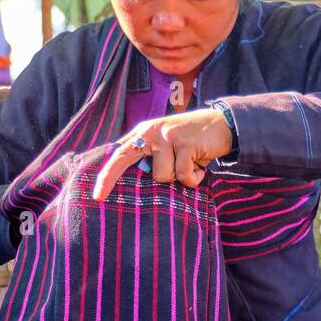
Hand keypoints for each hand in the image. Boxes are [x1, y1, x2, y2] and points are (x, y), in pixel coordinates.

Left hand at [93, 107, 232, 201]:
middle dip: (122, 178)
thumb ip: (150, 155)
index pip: (119, 154)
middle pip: (129, 161)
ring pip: (163, 176)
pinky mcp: (185, 143)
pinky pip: (183, 175)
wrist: (222, 125)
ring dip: (180, 177)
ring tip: (189, 164)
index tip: (97, 195)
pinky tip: (200, 165)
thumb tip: (133, 180)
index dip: (106, 175)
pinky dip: (194, 177)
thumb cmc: (192, 141)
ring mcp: (168, 136)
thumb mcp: (167, 143)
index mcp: (144, 133)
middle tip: (105, 195)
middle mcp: (152, 132)